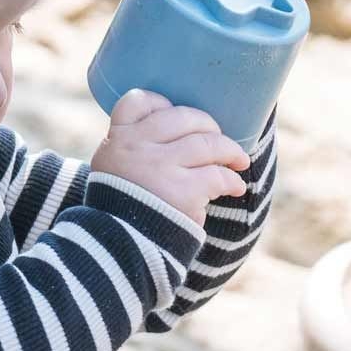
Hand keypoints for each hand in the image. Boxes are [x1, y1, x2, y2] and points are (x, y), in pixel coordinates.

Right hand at [90, 88, 250, 225]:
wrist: (116, 249)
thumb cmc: (120, 210)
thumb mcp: (112, 172)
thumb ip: (133, 150)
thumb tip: (180, 131)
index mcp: (116, 140)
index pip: (138, 101)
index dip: (161, 103)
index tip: (173, 115)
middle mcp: (136, 148)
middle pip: (183, 117)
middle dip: (207, 126)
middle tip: (217, 139)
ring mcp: (159, 168)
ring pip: (207, 144)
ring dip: (229, 151)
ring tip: (238, 161)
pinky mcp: (181, 191)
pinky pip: (217, 176)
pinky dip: (231, 181)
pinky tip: (235, 187)